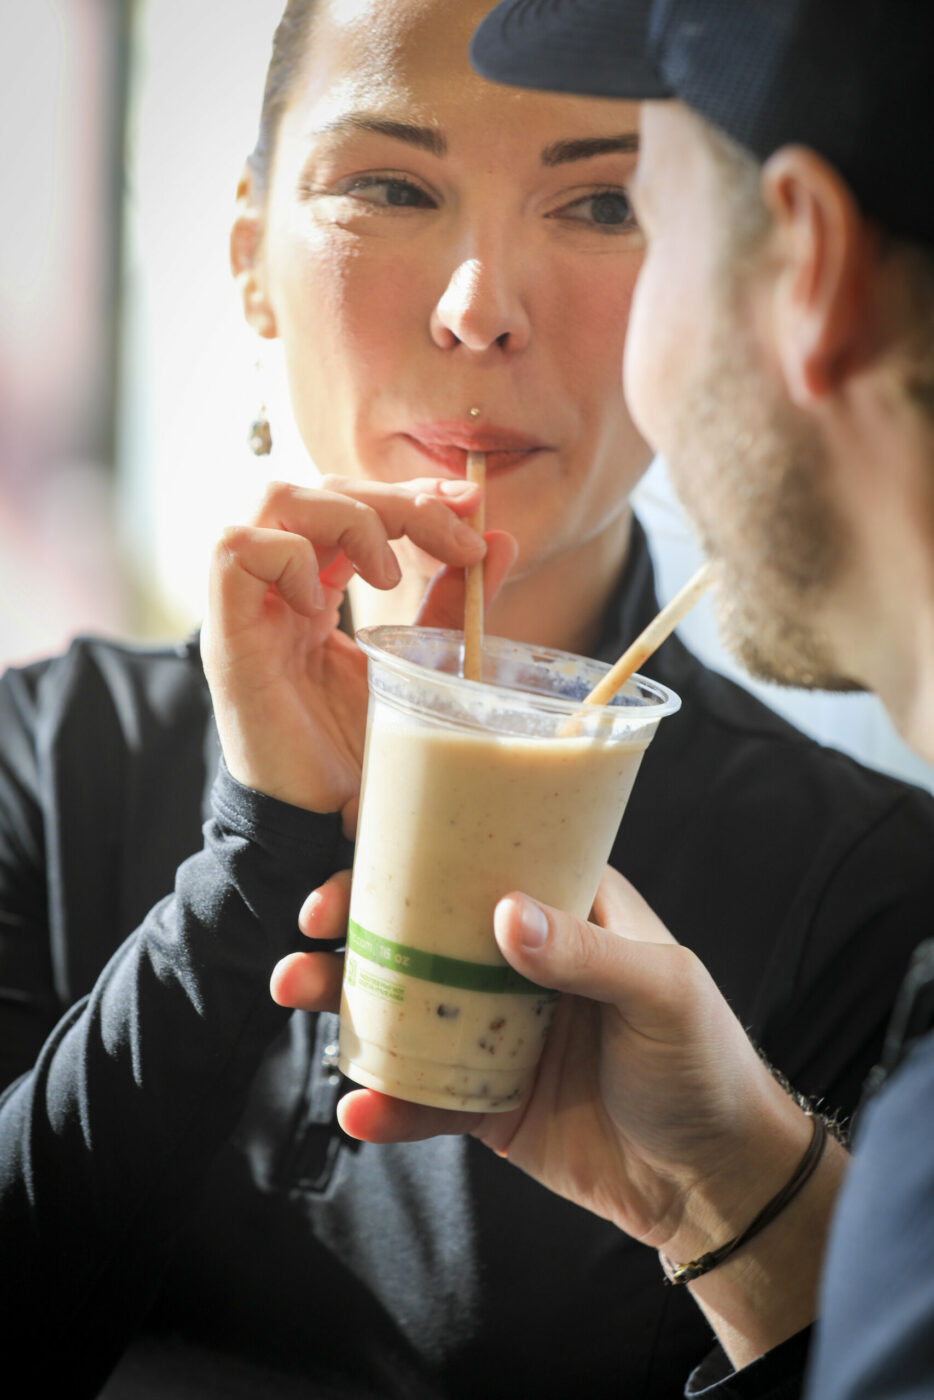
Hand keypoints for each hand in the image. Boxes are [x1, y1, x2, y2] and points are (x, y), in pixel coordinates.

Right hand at [201, 475, 516, 820]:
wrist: (322, 828)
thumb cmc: (358, 755)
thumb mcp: (416, 665)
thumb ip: (447, 607)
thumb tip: (501, 541)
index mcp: (316, 589)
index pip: (351, 501)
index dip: (407, 491)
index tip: (470, 503)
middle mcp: (277, 589)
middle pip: (318, 488)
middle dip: (393, 498)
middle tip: (455, 534)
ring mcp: (248, 610)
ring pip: (272, 499)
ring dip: (345, 516)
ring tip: (388, 572)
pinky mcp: (226, 640)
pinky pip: (234, 552)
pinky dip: (287, 556)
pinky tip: (324, 604)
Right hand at [272, 866, 810, 1261]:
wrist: (716, 1182)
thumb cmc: (707, 1062)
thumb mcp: (663, 990)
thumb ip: (587, 952)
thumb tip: (503, 914)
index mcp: (566, 911)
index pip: (481, 861)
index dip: (415, 851)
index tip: (353, 848)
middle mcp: (520, 963)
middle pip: (422, 929)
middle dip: (355, 923)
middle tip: (310, 930)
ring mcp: (497, 1032)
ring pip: (406, 1006)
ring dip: (345, 1000)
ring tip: (296, 992)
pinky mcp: (486, 1102)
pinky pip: (423, 1095)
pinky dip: (387, 1101)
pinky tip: (360, 1108)